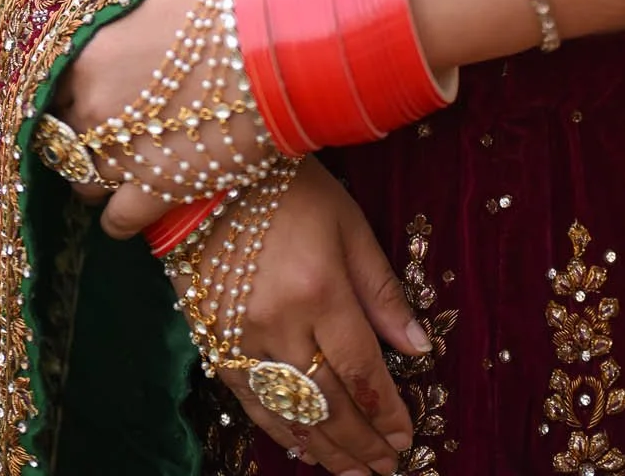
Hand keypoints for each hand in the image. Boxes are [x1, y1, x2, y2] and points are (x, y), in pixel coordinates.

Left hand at [54, 0, 271, 237]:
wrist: (274, 49)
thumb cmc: (226, 12)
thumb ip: (125, 21)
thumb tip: (119, 24)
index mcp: (88, 53)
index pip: (50, 88)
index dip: (71, 96)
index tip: (87, 99)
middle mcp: (91, 103)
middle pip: (62, 138)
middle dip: (83, 139)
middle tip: (111, 134)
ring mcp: (118, 150)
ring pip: (83, 184)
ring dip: (101, 181)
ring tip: (126, 171)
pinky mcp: (151, 189)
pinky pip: (115, 221)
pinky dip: (123, 218)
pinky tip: (137, 207)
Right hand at [199, 156, 428, 471]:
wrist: (207, 177)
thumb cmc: (290, 189)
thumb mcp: (349, 224)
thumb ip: (381, 290)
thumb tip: (417, 347)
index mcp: (319, 290)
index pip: (360, 370)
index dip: (386, 411)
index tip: (407, 437)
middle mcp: (278, 324)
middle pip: (327, 403)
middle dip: (362, 442)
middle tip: (389, 468)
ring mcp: (240, 341)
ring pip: (289, 413)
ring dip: (326, 450)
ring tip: (356, 474)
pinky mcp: (213, 346)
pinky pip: (251, 404)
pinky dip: (281, 431)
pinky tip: (304, 448)